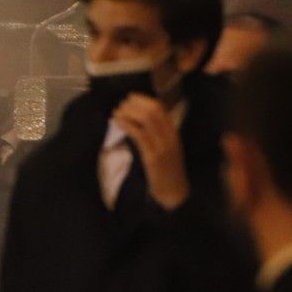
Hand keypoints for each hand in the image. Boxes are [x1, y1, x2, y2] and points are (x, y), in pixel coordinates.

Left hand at [113, 95, 189, 210]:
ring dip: (129, 112)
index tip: (130, 97)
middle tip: (121, 103)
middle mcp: (169, 136)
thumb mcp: (164, 149)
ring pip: (147, 120)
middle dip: (135, 103)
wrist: (174, 193)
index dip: (144, 99)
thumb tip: (138, 120)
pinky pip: (139, 135)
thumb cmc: (166, 171)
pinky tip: (117, 122)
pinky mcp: (152, 157)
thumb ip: (156, 135)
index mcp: (173, 132)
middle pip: (153, 111)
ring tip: (117, 112)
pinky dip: (127, 125)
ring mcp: (162, 146)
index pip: (160, 108)